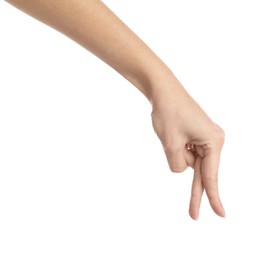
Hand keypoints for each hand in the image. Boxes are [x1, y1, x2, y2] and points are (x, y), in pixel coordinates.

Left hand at [150, 76, 224, 219]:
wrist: (163, 91)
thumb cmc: (168, 113)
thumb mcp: (171, 144)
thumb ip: (177, 164)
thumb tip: (182, 169)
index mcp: (213, 142)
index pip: (211, 176)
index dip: (212, 197)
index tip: (220, 215)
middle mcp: (213, 140)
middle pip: (203, 173)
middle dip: (195, 192)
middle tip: (193, 216)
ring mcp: (205, 138)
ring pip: (189, 161)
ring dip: (176, 154)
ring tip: (171, 134)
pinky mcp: (196, 136)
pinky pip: (186, 152)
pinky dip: (176, 149)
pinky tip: (173, 134)